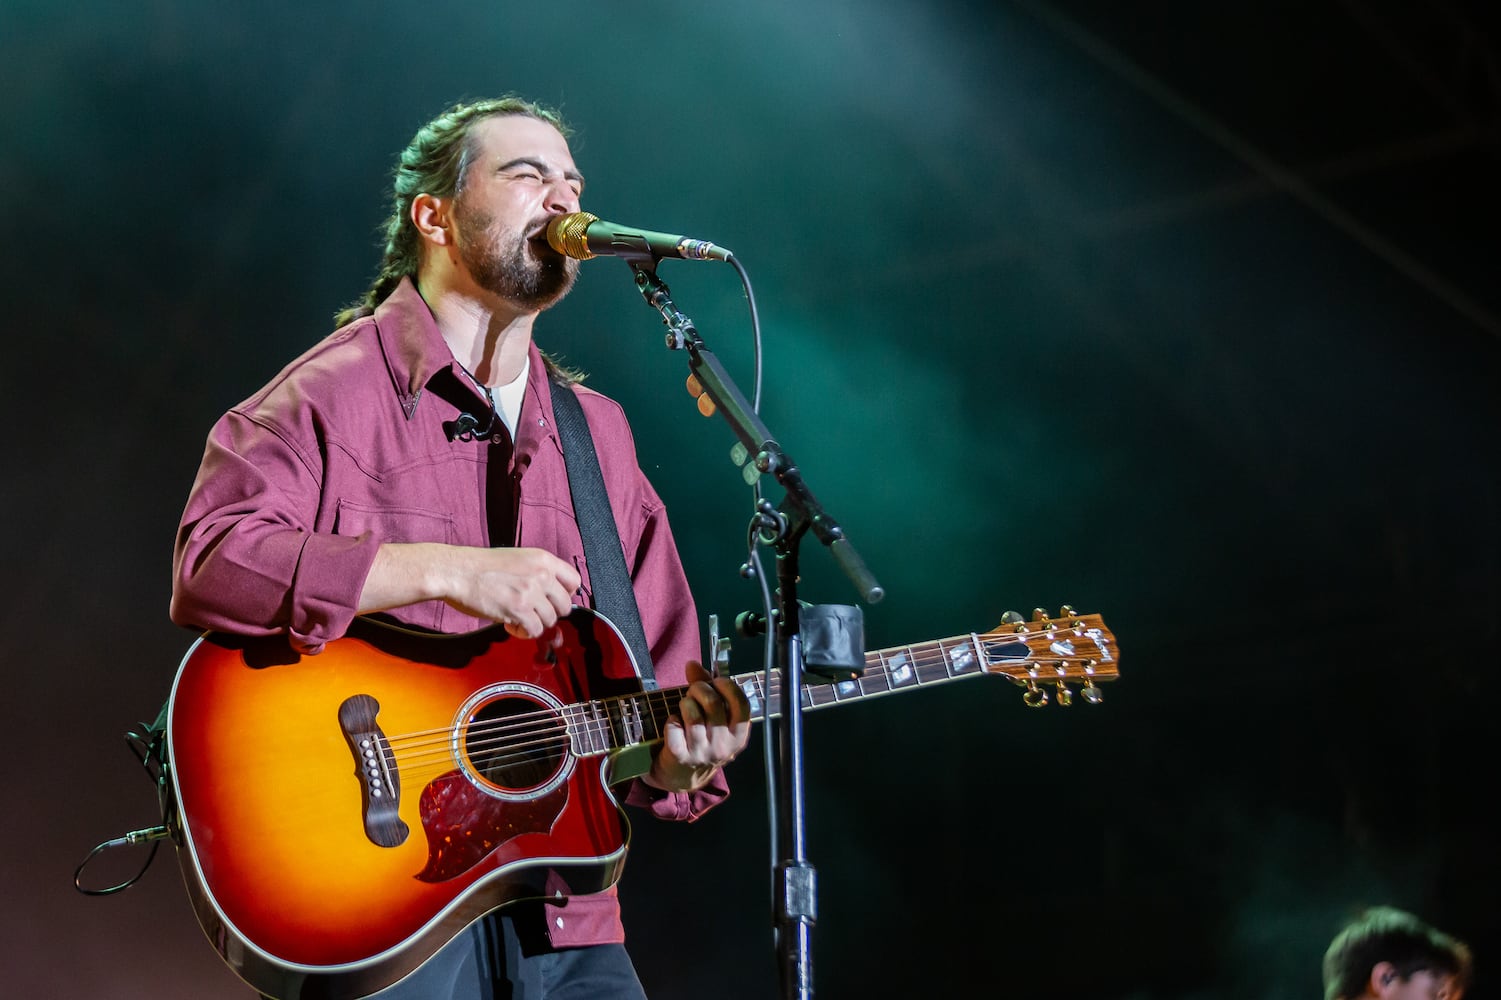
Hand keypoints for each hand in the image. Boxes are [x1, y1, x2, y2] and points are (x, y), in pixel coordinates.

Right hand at [360, 543, 580, 637]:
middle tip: (531, 612)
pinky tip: (509, 623)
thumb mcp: (518, 559)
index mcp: (543, 559)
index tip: (552, 600)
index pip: (575, 581)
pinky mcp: (518, 610)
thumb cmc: (481, 566)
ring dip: (534, 623)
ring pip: (550, 620)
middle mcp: (541, 574)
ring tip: (516, 617)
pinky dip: (523, 632)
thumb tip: (553, 594)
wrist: (456, 571)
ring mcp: (531, 592)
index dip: (565, 594)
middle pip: (565, 606)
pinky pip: (534, 630)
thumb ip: (538, 572)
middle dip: (549, 613)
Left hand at [644, 661, 751, 792]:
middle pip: (713, 704)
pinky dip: (671, 720)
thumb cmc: (702, 739)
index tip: (717, 681)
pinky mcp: (681, 757)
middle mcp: (724, 746)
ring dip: (685, 703)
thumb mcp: (713, 718)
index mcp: (738, 735)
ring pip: (693, 714)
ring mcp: (702, 753)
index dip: (728, 687)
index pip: (741, 705)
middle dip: (699, 689)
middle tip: (693, 691)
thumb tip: (692, 664)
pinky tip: (674, 722)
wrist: (684, 776)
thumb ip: (707, 688)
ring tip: (684, 706)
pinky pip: (674, 727)